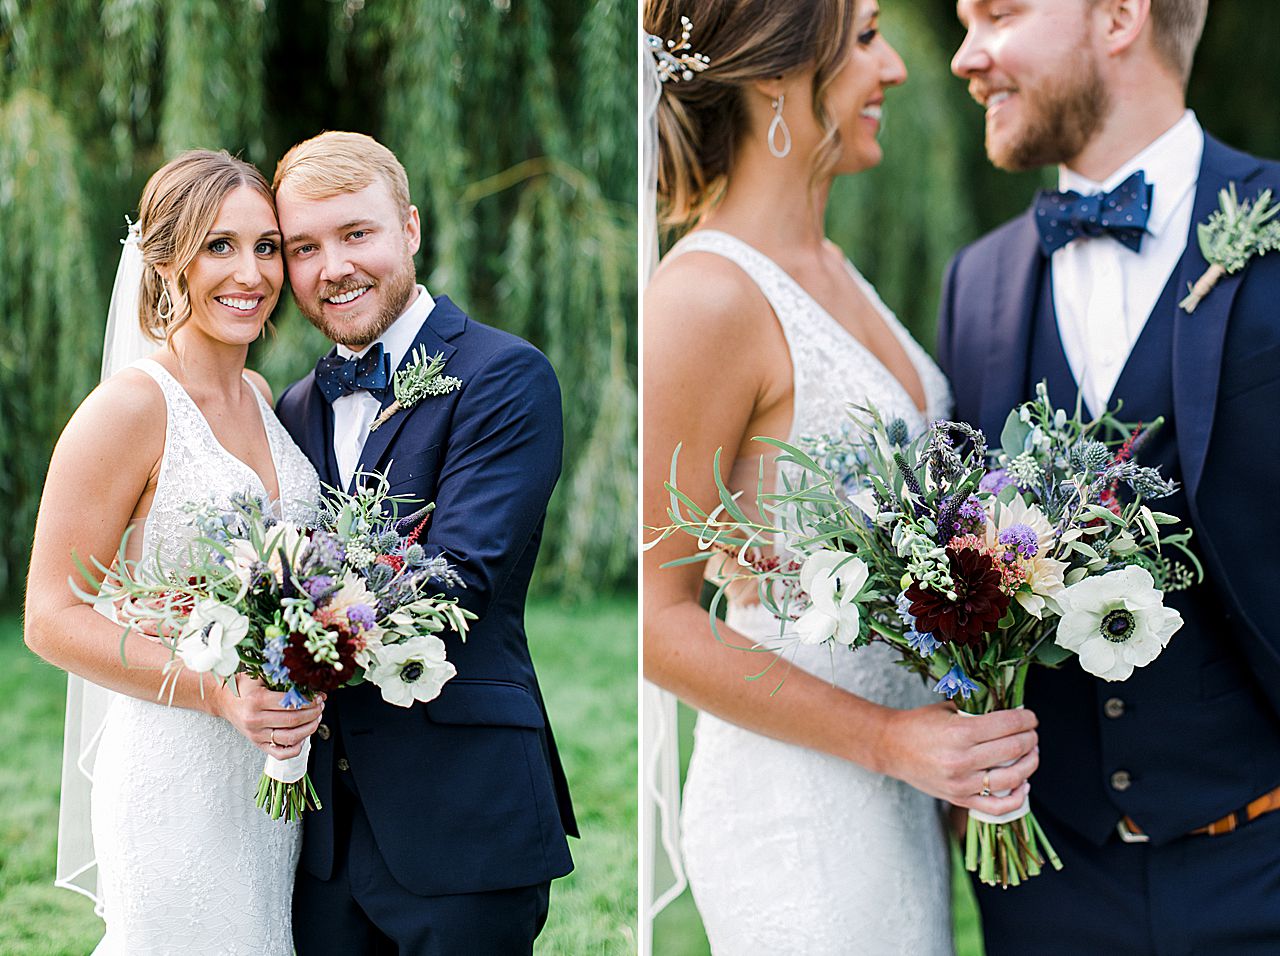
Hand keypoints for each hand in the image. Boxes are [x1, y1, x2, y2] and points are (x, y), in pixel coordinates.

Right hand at [212, 675, 324, 758]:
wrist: (225, 701)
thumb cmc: (244, 688)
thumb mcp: (261, 678)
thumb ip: (284, 682)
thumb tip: (313, 688)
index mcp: (257, 700)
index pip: (290, 703)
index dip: (309, 701)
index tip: (319, 697)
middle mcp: (255, 720)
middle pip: (293, 721)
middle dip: (313, 713)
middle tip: (321, 707)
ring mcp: (256, 735)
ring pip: (290, 738)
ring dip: (309, 729)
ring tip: (316, 719)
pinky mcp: (258, 745)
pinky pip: (281, 753)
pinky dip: (296, 747)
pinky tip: (303, 735)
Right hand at [876, 702, 1038, 816]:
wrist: (891, 747)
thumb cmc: (919, 724)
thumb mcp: (947, 709)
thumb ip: (978, 711)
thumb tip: (1012, 714)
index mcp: (959, 733)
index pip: (1006, 725)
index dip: (1025, 720)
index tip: (1031, 717)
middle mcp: (961, 760)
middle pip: (1013, 750)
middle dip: (1030, 738)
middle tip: (1032, 733)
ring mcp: (961, 783)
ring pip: (1012, 779)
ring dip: (1029, 764)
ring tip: (1031, 754)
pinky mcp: (959, 799)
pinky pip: (997, 807)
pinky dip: (1017, 798)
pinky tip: (1023, 784)